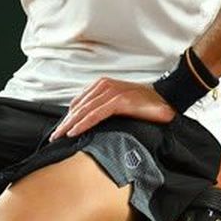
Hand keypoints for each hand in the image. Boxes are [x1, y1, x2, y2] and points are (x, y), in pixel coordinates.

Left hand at [48, 78, 176, 140]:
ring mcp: (111, 92)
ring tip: (60, 136)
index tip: (59, 129)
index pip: (79, 102)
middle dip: (65, 122)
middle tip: (54, 136)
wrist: (165, 100)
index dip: (68, 116)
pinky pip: (96, 114)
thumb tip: (86, 119)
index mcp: (102, 84)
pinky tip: (74, 131)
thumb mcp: (119, 101)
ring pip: (84, 111)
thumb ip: (103, 106)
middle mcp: (104, 86)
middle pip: (78, 107)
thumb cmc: (143, 103)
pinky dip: (83, 123)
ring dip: (70, 124)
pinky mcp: (118, 101)